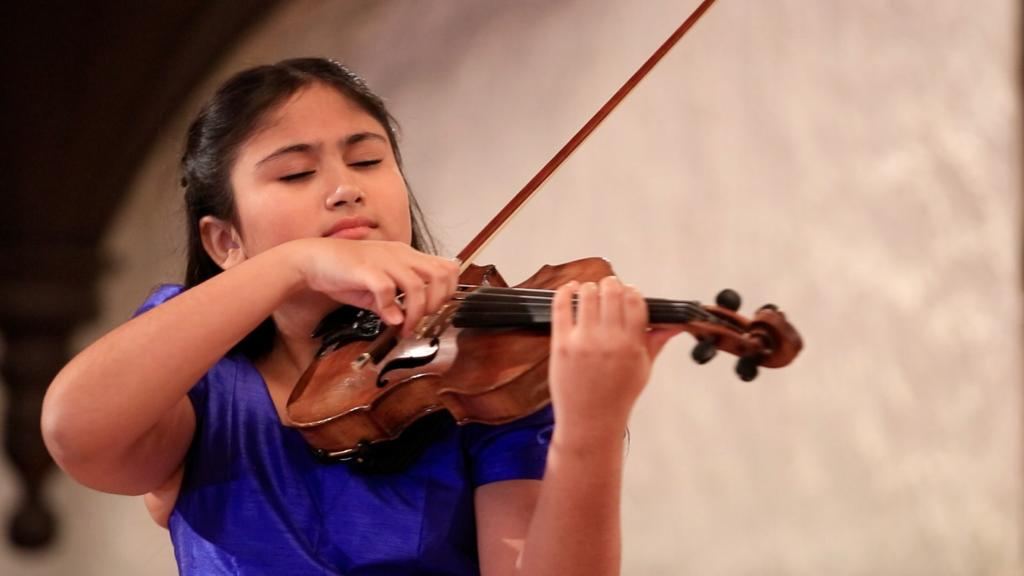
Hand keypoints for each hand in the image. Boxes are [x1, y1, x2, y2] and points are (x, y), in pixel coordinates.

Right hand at [288, 237, 459, 334]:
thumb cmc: (343, 271)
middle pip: (440, 275)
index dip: (448, 291)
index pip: (445, 267)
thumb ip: (393, 301)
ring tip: (405, 328)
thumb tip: (405, 321)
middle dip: (437, 303)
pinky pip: (387, 289)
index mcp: (405, 256)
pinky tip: (387, 319)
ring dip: (415, 312)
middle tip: (423, 320)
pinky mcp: (365, 269)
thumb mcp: (375, 287)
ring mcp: (383, 260)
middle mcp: (399, 255)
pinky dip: (391, 308)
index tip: (436, 311)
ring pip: (416, 285)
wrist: (311, 260)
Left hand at [548, 277, 682, 444]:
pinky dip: (564, 291)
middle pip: (612, 291)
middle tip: (608, 289)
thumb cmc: (618, 396)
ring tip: (589, 293)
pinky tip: (569, 288)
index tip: (628, 293)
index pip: (635, 300)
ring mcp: (583, 341)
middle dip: (611, 285)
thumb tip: (676, 324)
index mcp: (632, 344)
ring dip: (590, 288)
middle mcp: (609, 339)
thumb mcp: (643, 369)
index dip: (632, 292)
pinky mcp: (561, 344)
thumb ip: (656, 341)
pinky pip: (561, 306)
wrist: (590, 421)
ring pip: (587, 294)